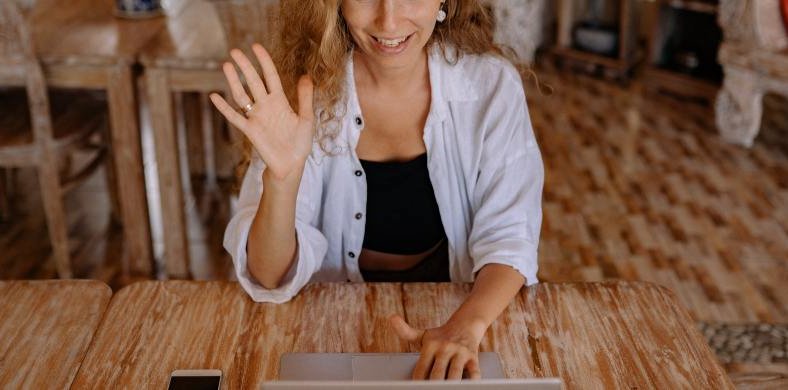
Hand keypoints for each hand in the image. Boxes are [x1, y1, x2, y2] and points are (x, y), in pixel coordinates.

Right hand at [209, 44, 314, 180]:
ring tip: (225, 65)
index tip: (256, 46)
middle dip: (245, 66)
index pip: (270, 76)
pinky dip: (224, 108)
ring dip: (234, 81)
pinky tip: (214, 96)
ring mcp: (256, 117)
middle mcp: (266, 106)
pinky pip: (235, 117)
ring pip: (242, 95)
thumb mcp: (306, 118)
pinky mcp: (250, 130)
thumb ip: (305, 98)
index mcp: (280, 101)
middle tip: (235, 51)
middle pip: (253, 81)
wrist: (291, 165)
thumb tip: (306, 76)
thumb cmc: (300, 143)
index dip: (264, 61)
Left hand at [389, 314, 486, 379]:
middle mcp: (445, 348)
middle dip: (433, 385)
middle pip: (437, 373)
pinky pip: (473, 372)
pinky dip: (471, 381)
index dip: (417, 382)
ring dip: (450, 384)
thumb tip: (391, 318)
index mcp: (431, 344)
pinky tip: (465, 386)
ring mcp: (460, 353)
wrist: (466, 324)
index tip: (415, 388)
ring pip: (454, 374)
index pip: (421, 368)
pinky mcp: (473, 357)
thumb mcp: (423, 334)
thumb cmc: (441, 336)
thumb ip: (405, 331)